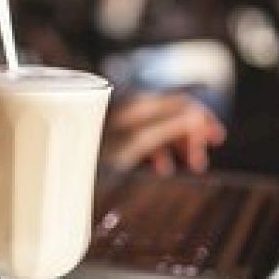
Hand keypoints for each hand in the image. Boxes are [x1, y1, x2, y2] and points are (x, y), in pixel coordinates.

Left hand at [100, 92, 224, 174]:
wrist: (61, 176)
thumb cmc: (91, 161)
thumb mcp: (133, 145)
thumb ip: (166, 127)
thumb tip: (196, 115)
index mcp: (136, 106)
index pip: (182, 102)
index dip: (202, 118)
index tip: (217, 138)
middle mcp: (129, 110)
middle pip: (173, 114)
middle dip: (190, 135)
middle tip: (199, 162)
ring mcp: (121, 124)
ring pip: (160, 128)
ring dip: (178, 144)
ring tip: (186, 167)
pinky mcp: (114, 140)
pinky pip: (146, 140)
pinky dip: (160, 151)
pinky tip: (161, 168)